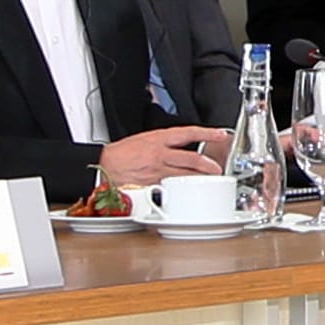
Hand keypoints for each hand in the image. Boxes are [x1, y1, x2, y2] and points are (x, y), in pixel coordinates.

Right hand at [101, 124, 228, 188]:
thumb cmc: (123, 152)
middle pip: (191, 158)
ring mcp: (158, 170)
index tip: (220, 134)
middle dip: (208, 164)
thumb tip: (181, 145)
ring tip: (210, 181)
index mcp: (159, 139)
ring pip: (185, 174)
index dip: (207, 133)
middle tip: (218, 168)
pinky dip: (181, 189)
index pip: (188, 133)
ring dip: (199, 179)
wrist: (104, 164)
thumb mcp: (146, 139)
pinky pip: (171, 186)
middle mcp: (161, 154)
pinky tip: (188, 192)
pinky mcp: (153, 184)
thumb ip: (165, 143)